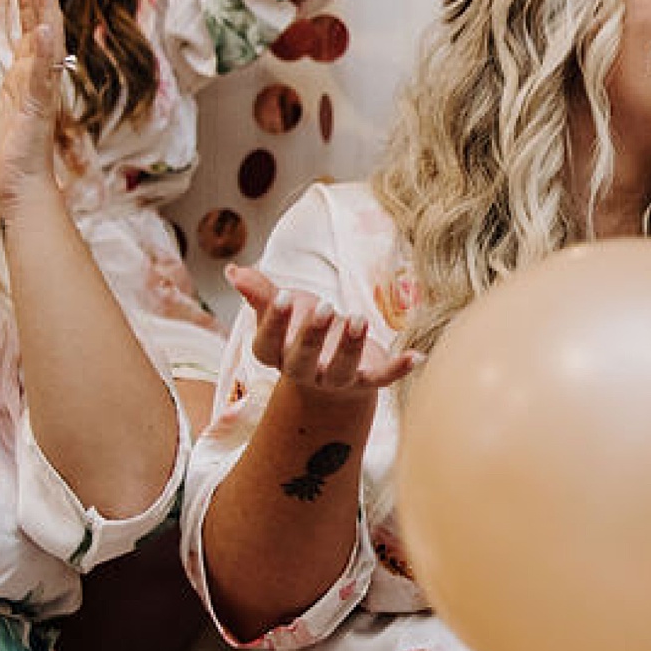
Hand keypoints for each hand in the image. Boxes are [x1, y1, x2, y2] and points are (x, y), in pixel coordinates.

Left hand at [0, 0, 68, 213]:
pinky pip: (43, 75)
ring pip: (47, 40)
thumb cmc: (2, 161)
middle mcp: (36, 79)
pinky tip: (43, 28)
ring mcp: (40, 91)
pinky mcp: (39, 107)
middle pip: (41, 25)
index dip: (25, 4)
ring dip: (46, 7)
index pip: (26, 33)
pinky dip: (45, 51)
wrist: (13, 193)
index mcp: (23, 80)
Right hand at [229, 265, 417, 411]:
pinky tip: (417, 355)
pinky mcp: (367, 380)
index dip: (274, 323)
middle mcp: (305, 374)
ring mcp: (337, 381)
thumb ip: (260, 292)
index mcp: (279, 356)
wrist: (331, 376)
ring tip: (358, 319)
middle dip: (312, 336)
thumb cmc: (302, 332)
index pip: (268, 345)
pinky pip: (383, 379)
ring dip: (350, 348)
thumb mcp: (283, 310)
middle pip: (302, 362)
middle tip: (325, 308)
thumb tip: (232, 269)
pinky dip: (399, 369)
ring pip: (341, 371)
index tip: (283, 295)